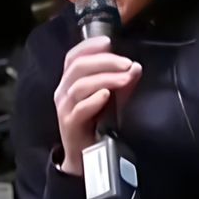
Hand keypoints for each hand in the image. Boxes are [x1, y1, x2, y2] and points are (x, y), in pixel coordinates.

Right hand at [54, 37, 142, 175]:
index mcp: (69, 81)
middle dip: (104, 61)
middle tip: (127, 63)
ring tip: (125, 78)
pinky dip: (93, 100)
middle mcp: (63, 91)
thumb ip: (121, 83)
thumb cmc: (96, 124)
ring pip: (79, 85)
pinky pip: (79, 108)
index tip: (109, 41)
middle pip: (78, 67)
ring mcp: (64, 107)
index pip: (73, 56)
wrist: (85, 156)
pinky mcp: (69, 124)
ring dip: (105, 78)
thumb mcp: (111, 99)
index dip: (89, 46)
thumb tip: (135, 66)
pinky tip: (107, 95)